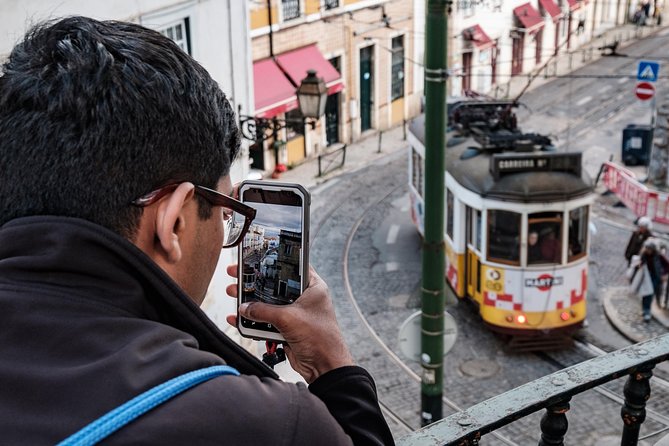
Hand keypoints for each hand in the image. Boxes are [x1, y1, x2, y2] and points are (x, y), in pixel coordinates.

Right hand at [225, 265, 353, 382]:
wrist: (324, 367)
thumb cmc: (320, 339)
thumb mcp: (288, 318)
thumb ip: (264, 311)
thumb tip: (246, 307)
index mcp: (312, 287)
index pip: (292, 267)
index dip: (274, 262)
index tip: (257, 258)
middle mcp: (304, 298)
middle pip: (275, 286)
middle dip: (255, 282)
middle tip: (238, 275)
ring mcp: (294, 314)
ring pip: (268, 304)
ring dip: (251, 302)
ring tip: (234, 294)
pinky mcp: (287, 328)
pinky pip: (266, 321)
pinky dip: (253, 320)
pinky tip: (238, 318)